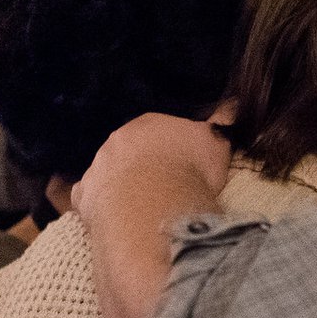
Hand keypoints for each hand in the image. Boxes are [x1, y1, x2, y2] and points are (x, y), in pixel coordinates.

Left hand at [71, 112, 231, 223]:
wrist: (155, 205)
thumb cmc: (189, 170)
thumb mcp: (216, 142)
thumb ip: (222, 121)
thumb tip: (232, 102)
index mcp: (148, 125)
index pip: (155, 131)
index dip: (167, 148)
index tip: (178, 164)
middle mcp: (117, 142)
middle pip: (128, 151)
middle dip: (140, 165)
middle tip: (158, 187)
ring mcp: (97, 169)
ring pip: (106, 173)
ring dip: (118, 185)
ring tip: (137, 206)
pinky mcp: (84, 197)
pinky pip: (85, 198)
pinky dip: (94, 205)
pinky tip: (106, 215)